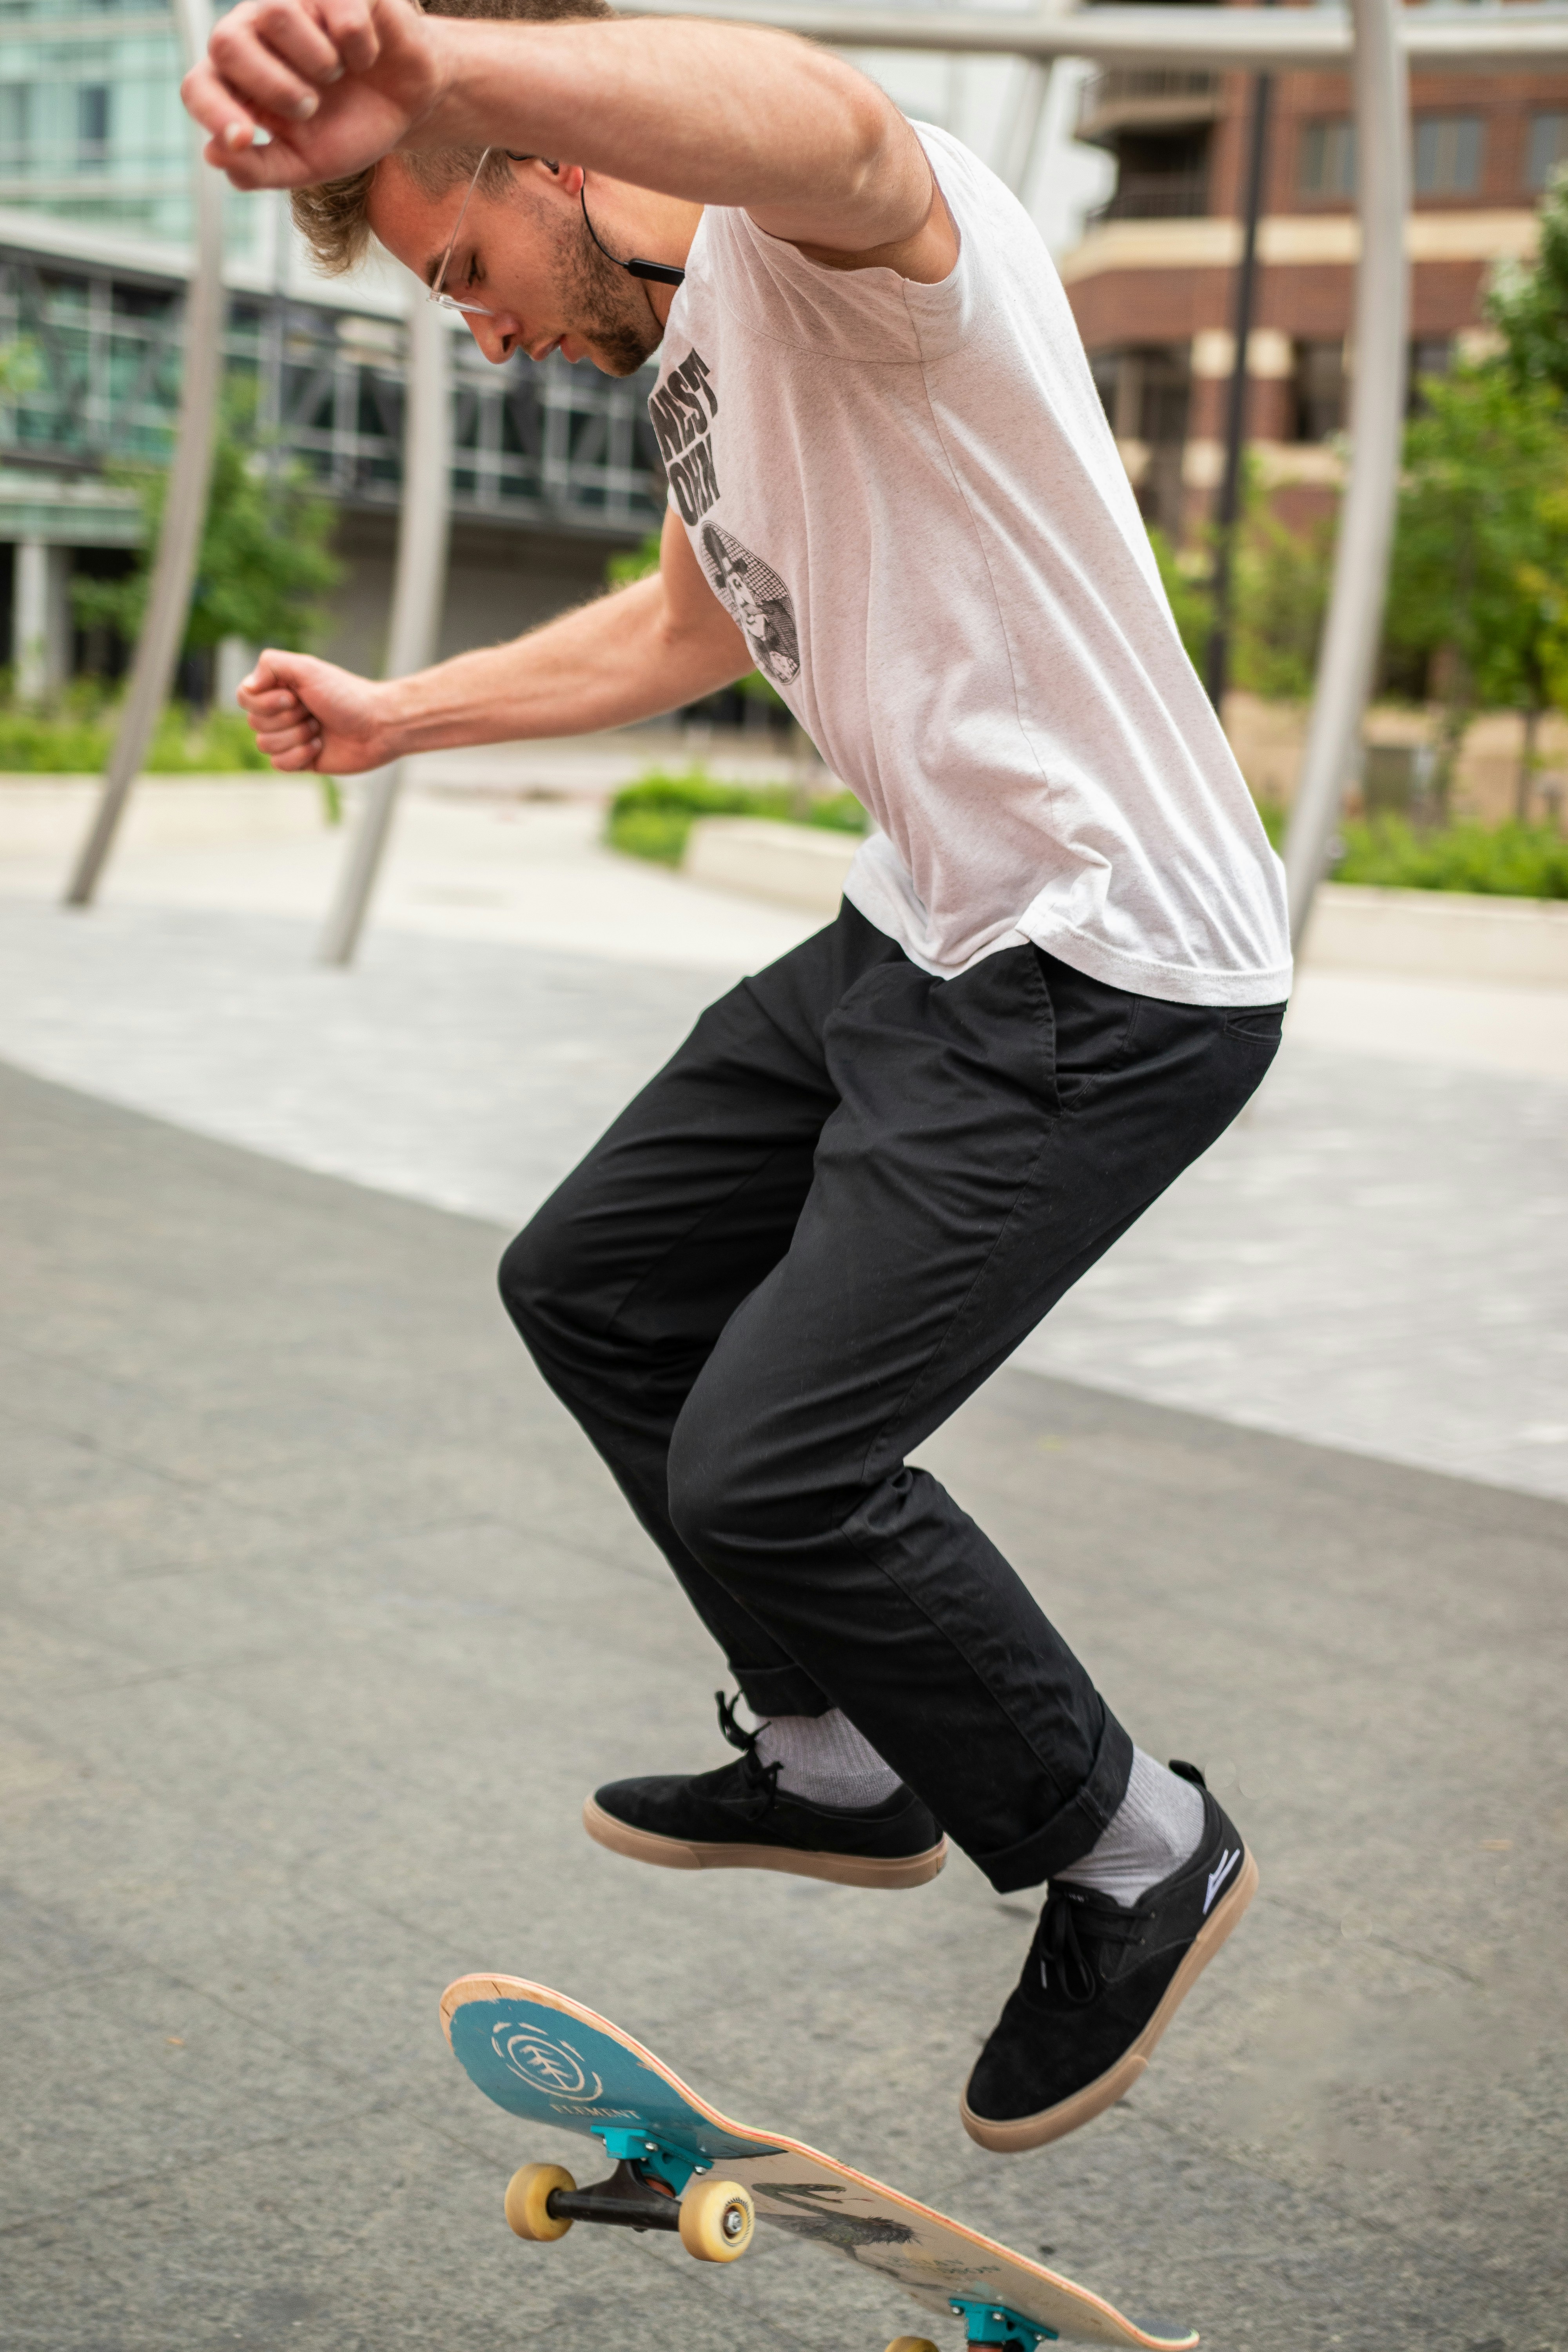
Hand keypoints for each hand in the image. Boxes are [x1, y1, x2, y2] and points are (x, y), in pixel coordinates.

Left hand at [181, 0, 441, 190]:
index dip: (212, 112)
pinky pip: (341, 15)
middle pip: (224, 42)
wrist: (407, 104)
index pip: (199, 86)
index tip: (247, 138)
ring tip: (338, 74)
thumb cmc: (349, 126)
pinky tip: (367, 56)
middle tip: (309, 107)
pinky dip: (361, 49)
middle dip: (272, 87)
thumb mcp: (306, 162)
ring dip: (318, 63)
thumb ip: (260, 168)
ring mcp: (293, 1)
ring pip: (277, 15)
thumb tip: (215, 155)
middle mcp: (254, 30)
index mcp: (239, 78)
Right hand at [239, 652, 394, 774]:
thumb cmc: (346, 695)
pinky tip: (319, 747)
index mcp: (278, 688)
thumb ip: (271, 665)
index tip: (293, 697)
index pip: (244, 697)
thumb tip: (247, 687)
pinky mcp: (300, 761)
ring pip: (264, 744)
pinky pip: (278, 764)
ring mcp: (289, 737)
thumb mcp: (307, 668)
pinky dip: (298, 756)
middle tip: (314, 712)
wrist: (378, 726)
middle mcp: (280, 712)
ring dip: (295, 736)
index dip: (265, 702)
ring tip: (319, 729)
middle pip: (254, 722)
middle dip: (288, 719)